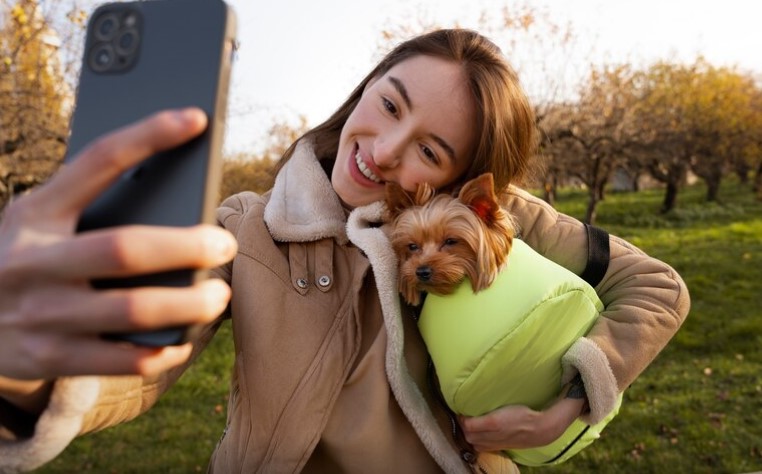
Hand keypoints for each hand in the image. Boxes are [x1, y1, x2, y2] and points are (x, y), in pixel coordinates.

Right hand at [0, 108, 236, 380]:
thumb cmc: (21, 260)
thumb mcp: (37, 222)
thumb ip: (87, 207)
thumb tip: (177, 198)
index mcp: (36, 214)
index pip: (98, 161)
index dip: (149, 136)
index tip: (196, 118)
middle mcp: (34, 262)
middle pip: (126, 249)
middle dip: (187, 246)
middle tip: (224, 243)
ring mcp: (40, 314)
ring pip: (133, 310)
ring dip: (189, 304)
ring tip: (218, 295)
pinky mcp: (49, 358)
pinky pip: (122, 360)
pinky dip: (163, 350)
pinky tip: (183, 339)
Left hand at [459, 395, 586, 452]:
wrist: (541, 430)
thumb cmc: (526, 413)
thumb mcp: (511, 403)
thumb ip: (496, 395)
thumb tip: (491, 386)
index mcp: (494, 422)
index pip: (467, 423)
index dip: (460, 416)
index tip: (459, 406)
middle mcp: (493, 434)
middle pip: (467, 433)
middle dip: (462, 424)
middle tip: (462, 413)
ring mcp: (496, 442)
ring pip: (473, 442)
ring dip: (468, 433)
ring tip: (468, 422)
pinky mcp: (499, 447)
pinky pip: (481, 448)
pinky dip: (476, 441)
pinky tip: (477, 433)